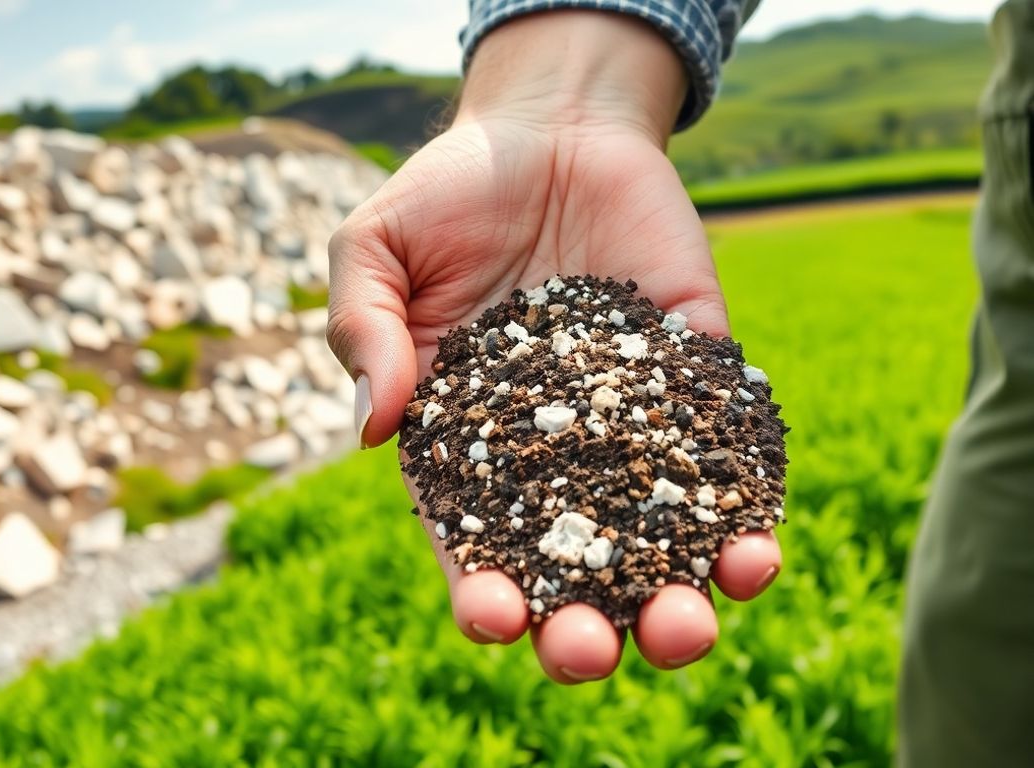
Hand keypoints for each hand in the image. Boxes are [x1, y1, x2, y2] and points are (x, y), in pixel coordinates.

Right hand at [326, 10, 780, 681]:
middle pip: (574, 572)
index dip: (482, 593)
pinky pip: (727, 452)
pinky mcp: (699, 373)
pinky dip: (743, 505)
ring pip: (661, 538)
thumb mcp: (375, 249)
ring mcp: (632, 421)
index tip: (494, 617)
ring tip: (694, 619)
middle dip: (585, 628)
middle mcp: (554, 454)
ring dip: (683, 595)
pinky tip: (754, 541)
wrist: (549, 125)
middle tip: (593, 647)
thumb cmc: (446, 193)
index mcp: (468, 446)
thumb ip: (364, 332)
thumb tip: (370, 430)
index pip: (474, 545)